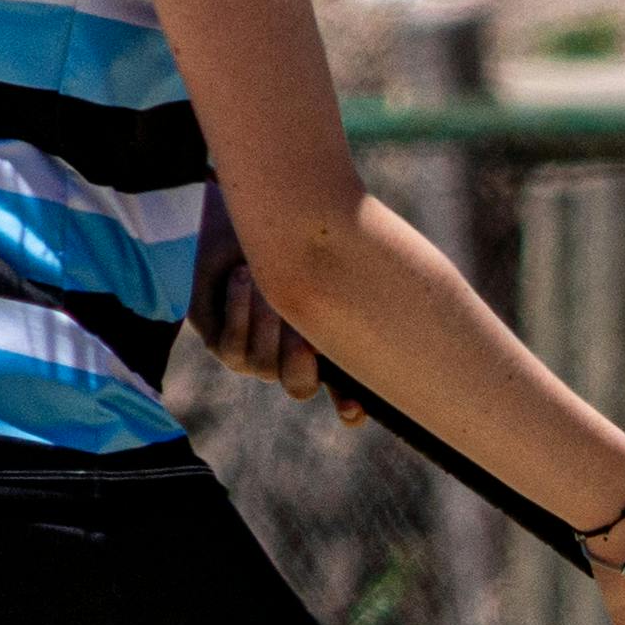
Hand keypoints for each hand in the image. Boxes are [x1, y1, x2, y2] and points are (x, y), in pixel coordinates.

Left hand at [188, 213, 351, 415]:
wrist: (250, 212)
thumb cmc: (300, 238)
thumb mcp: (331, 267)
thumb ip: (358, 300)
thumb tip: (407, 316)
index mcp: (326, 350)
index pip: (343, 396)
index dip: (347, 406)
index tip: (353, 411)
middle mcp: (290, 360)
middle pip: (298, 386)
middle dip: (299, 360)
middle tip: (304, 331)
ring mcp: (252, 355)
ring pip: (262, 366)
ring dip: (265, 324)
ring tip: (263, 277)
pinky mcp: (217, 340)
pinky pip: (230, 348)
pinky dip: (238, 311)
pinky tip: (244, 276)